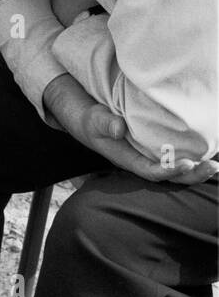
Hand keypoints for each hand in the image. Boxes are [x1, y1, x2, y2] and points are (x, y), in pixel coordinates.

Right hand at [44, 74, 217, 184]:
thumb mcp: (94, 119)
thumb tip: (118, 128)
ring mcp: (150, 157)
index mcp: (127, 160)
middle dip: (192, 175)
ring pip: (176, 170)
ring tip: (217, 165)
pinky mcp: (155, 150)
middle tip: (213, 166)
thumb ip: (104, 123)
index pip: (152, 171)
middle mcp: (142, 162)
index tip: (188, 164)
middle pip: (170, 177)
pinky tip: (209, 152)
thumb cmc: (93, 121)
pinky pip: (176, 158)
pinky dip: (193, 159)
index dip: (170, 171)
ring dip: (197, 170)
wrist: (91, 121)